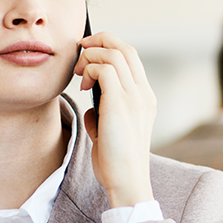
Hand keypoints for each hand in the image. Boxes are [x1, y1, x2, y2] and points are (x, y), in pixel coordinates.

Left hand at [74, 32, 156, 207]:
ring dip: (90, 56)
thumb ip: (102, 117)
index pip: (130, 57)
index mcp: (144, 98)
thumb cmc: (116, 163)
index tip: (86, 56)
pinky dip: (89, 69)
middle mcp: (143, 93)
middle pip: (124, 47)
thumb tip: (90, 108)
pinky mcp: (120, 103)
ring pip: (113, 53)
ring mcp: (134, 97)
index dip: (107, 47)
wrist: (126, 181)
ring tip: (79, 74)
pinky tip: (82, 86)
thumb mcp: (108, 134)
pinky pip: (104, 69)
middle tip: (78, 53)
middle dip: (98, 41)